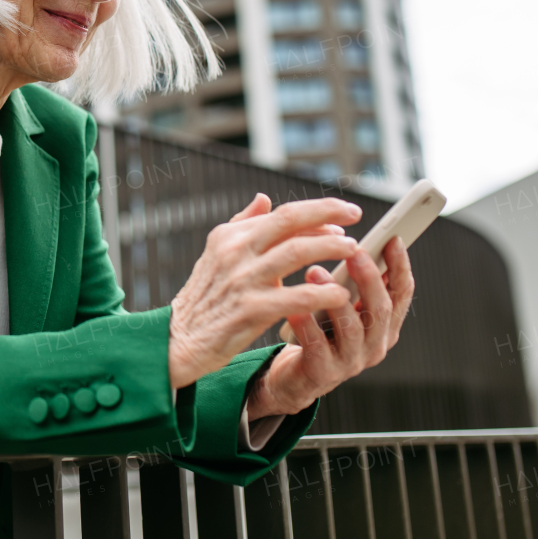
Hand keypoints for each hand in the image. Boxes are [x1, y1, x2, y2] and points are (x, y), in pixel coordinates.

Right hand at [168, 194, 360, 388]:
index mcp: (230, 236)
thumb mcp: (217, 253)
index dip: (316, 212)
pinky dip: (322, 293)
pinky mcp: (250, 310)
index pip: (282, 215)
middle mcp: (235, 251)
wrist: (180, 340)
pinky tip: (341, 295)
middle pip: (290, 222)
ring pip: (297, 253)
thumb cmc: (204, 298)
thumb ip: (243, 225)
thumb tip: (265, 198)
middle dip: (328, 215)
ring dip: (330, 249)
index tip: (343, 216)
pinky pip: (296, 296)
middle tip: (357, 218)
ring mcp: (242, 279)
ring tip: (354, 250)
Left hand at [245, 235, 415, 417]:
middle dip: (370, 278)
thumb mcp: (340, 305)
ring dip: (334, 297)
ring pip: (351, 328)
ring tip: (314, 272)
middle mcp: (374, 344)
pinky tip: (294, 307)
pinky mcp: (323, 372)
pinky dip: (306, 324)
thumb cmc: (318, 333)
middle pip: (380, 309)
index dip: (400, 266)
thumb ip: (351, 281)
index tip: (392, 239)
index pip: (401, 293)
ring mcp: (350, 361)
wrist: (293, 378)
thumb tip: (352, 241)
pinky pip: (316, 345)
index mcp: (383, 325)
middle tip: (353, 251)